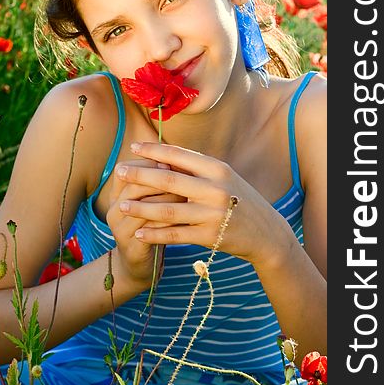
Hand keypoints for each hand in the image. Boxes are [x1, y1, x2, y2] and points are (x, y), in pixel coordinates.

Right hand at [106, 158, 184, 287]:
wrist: (141, 265)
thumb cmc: (153, 226)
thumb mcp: (153, 201)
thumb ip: (159, 181)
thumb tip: (179, 157)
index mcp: (117, 194)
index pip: (125, 169)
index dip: (147, 163)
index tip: (171, 160)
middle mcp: (114, 208)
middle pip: (133, 185)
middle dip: (159, 178)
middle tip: (182, 174)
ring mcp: (119, 228)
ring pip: (142, 207)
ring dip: (165, 199)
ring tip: (186, 195)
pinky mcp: (130, 246)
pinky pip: (150, 229)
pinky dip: (168, 221)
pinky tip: (185, 217)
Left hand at [114, 142, 292, 266]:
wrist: (265, 233)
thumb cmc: (239, 199)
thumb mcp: (224, 178)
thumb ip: (197, 169)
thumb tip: (162, 156)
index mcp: (217, 169)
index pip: (179, 156)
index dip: (154, 151)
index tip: (132, 147)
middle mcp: (215, 189)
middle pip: (169, 181)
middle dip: (140, 176)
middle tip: (118, 171)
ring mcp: (212, 214)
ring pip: (168, 210)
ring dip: (141, 208)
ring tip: (121, 206)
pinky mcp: (209, 237)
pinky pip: (175, 235)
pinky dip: (154, 234)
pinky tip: (138, 233)